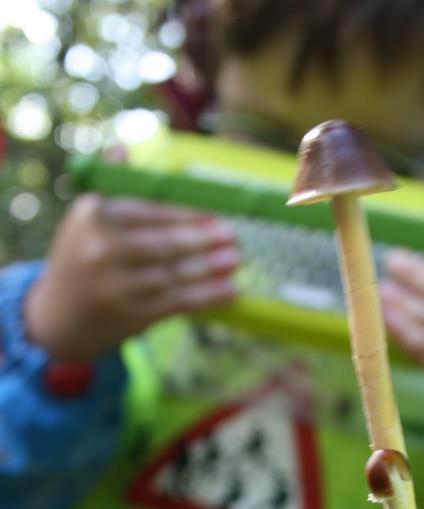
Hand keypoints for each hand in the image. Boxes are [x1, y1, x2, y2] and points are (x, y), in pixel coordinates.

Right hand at [24, 195, 239, 361]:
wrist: (60, 315)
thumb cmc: (82, 256)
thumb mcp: (85, 218)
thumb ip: (110, 185)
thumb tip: (123, 148)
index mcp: (94, 216)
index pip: (150, 211)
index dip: (186, 213)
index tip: (214, 213)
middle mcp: (102, 250)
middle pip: (164, 243)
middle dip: (203, 240)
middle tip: (232, 235)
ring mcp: (117, 286)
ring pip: (174, 274)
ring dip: (210, 268)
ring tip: (235, 260)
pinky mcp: (131, 316)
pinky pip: (177, 303)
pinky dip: (207, 297)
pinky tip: (229, 290)